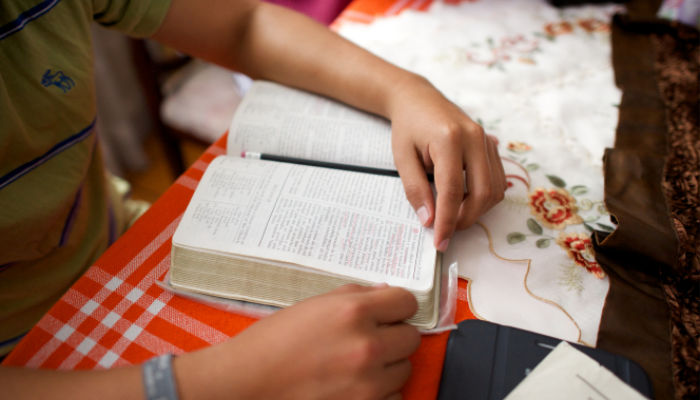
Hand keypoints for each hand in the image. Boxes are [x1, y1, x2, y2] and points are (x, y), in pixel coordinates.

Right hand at [175, 284, 420, 399]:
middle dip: (393, 335)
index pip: (407, 301)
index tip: (390, 311)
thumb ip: (354, 296)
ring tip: (357, 364)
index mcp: (353, 312)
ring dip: (388, 365)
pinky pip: (395, 397)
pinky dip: (381, 392)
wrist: (246, 383)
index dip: (397, 306)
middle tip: (370, 338)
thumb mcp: (313, 305)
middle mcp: (366, 345)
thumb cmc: (273, 342)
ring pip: (405, 369)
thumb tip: (384, 292)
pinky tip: (357, 384)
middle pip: (411, 336)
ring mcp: (367, 382)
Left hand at [389, 76, 506, 250]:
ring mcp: (487, 140)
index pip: (451, 191)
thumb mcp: (402, 158)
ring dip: (476, 210)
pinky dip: (484, 197)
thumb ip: (415, 189)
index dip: (446, 221)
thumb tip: (429, 221)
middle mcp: (475, 138)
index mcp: (449, 139)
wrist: (418, 99)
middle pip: (482, 193)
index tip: (439, 241)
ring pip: (495, 190)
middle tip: (445, 231)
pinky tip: (464, 200)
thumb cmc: (408, 128)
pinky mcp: (491, 145)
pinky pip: (498, 180)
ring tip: (452, 215)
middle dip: (465, 219)